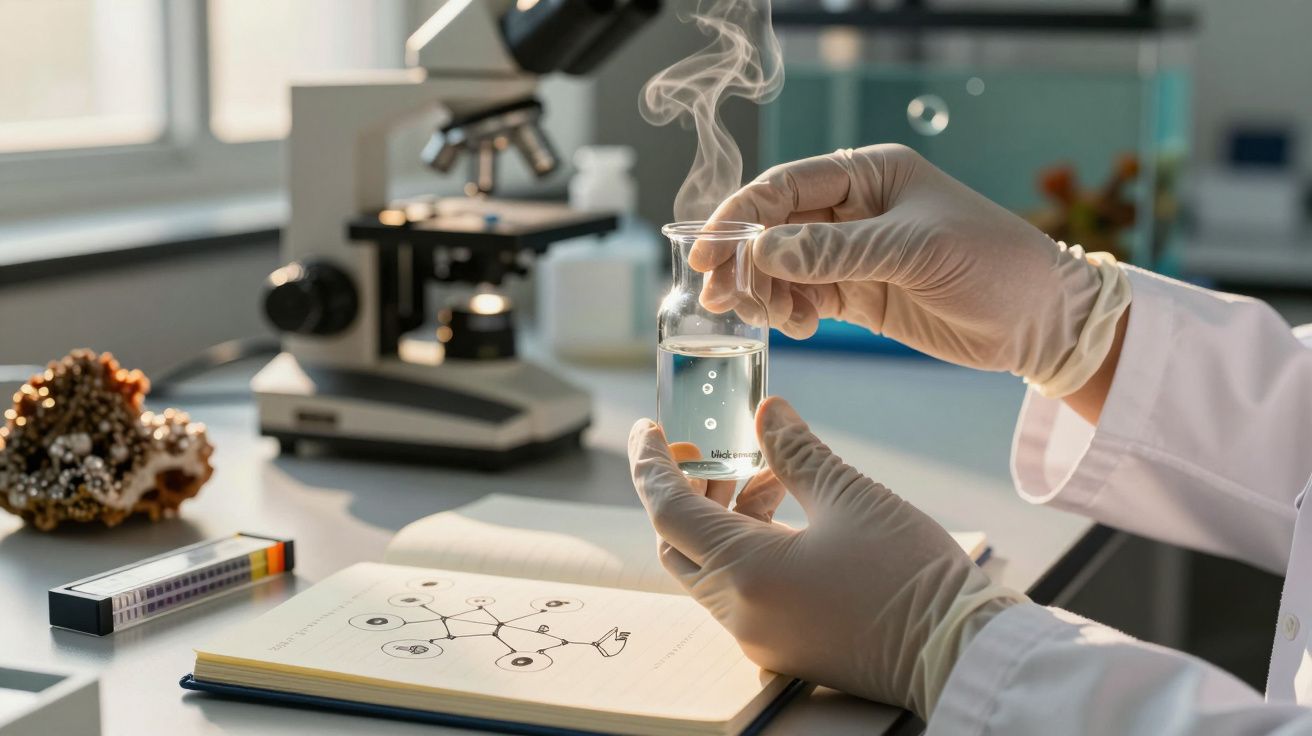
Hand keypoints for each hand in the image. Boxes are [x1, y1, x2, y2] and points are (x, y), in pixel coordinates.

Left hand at [628, 397, 1025, 719]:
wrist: (961, 652)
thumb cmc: (910, 575)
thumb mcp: (852, 496)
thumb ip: (797, 451)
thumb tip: (766, 412)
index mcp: (746, 573)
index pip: (669, 510)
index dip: (651, 464)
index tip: (647, 430)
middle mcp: (740, 612)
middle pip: (681, 544)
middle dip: (688, 491)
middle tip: (713, 451)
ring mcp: (760, 636)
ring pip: (712, 568)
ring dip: (725, 517)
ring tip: (770, 476)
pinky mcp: (785, 646)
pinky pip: (742, 591)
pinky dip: (748, 547)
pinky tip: (788, 514)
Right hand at [695, 144, 1109, 384]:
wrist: (1041, 322)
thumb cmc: (994, 264)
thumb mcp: (916, 251)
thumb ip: (838, 252)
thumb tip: (766, 252)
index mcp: (870, 173)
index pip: (786, 185)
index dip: (741, 214)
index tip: (708, 250)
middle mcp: (855, 209)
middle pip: (775, 227)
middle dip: (743, 259)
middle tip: (720, 294)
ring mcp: (854, 254)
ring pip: (783, 267)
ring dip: (762, 290)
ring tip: (760, 316)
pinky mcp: (859, 294)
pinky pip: (804, 298)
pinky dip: (788, 311)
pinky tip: (795, 325)